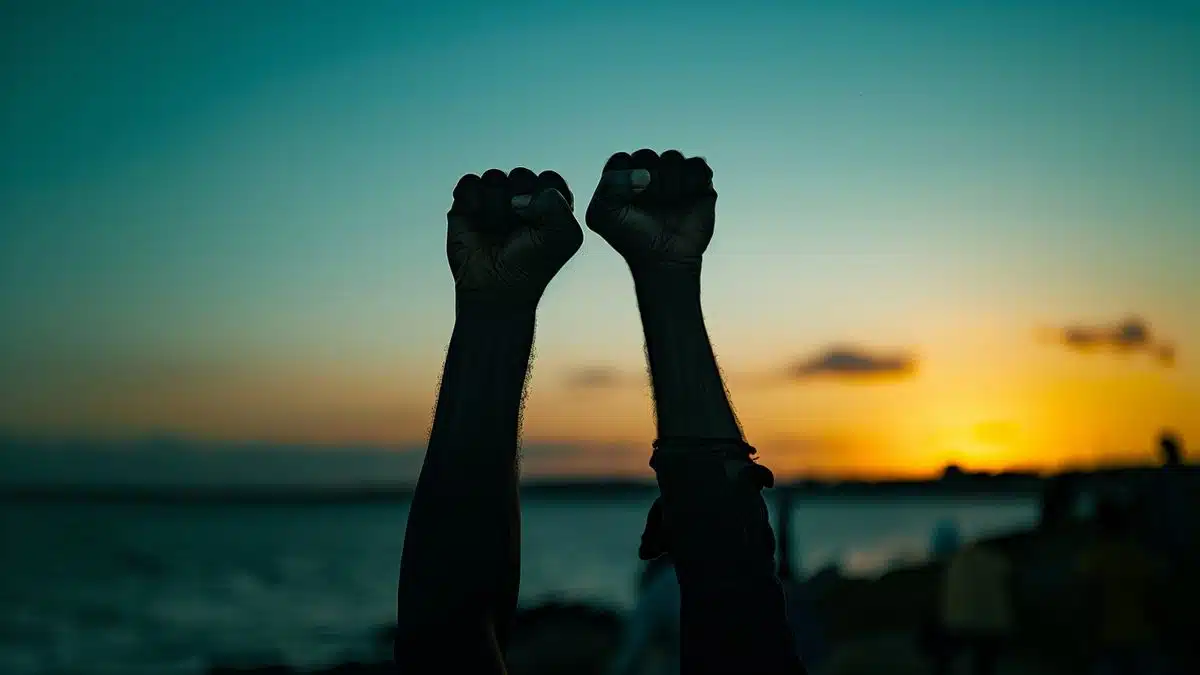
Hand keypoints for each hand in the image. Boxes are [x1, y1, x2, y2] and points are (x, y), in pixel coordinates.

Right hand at [448, 168, 582, 307]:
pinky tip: (477, 222)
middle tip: (517, 231)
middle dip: (519, 203)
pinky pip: (470, 182)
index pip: (549, 179)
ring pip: (495, 177)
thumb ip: (557, 204)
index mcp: (549, 203)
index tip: (541, 228)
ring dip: (495, 207)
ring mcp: (494, 199)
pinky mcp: (467, 203)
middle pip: (521, 175)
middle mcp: (522, 198)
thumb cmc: (532, 265)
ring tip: (497, 231)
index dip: (544, 201)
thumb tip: (518, 197)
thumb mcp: (564, 237)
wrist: (495, 289)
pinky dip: (472, 201)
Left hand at [585, 149, 716, 272]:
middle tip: (649, 207)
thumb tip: (644, 174)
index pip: (621, 160)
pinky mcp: (698, 181)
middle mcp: (647, 172)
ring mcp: (673, 175)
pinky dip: (693, 182)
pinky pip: (697, 165)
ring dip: (670, 184)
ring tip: (669, 206)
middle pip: (646, 156)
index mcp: (623, 178)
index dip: (624, 181)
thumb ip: (609, 186)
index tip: (627, 204)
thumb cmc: (632, 238)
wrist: (666, 260)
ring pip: (672, 157)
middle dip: (647, 183)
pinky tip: (687, 200)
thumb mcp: (602, 216)